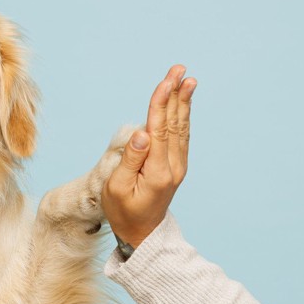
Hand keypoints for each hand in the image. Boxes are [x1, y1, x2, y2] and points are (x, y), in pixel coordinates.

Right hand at [101, 65, 196, 247]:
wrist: (142, 234)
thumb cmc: (122, 211)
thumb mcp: (116, 188)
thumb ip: (130, 159)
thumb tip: (142, 133)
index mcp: (157, 171)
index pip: (159, 129)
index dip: (161, 103)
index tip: (166, 80)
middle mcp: (172, 166)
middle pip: (174, 123)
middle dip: (176, 94)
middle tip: (180, 70)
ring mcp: (177, 166)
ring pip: (181, 128)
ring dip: (182, 102)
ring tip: (186, 79)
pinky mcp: (176, 167)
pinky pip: (181, 136)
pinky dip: (182, 116)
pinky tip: (183, 103)